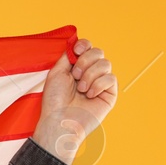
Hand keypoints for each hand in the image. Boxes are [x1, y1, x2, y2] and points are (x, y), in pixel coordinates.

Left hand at [32, 38, 116, 164]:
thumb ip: (68, 56)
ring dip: (90, 74)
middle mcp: (90, 73)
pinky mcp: (110, 94)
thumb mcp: (57, 72)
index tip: (76, 50)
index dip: (84, 45)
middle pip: (98, 52)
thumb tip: (76, 44)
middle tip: (75, 76)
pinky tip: (89, 95)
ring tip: (80, 89)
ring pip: (105, 64)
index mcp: (77, 67)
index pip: (88, 48)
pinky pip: (111, 78)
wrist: (59, 120)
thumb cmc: (54, 100)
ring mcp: (100, 83)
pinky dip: (98, 84)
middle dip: (85, 61)